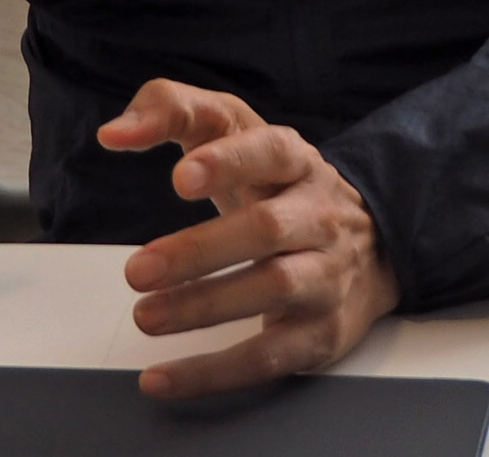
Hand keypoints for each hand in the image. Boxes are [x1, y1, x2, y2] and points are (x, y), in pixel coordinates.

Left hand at [99, 79, 399, 398]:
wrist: (375, 248)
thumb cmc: (277, 186)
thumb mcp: (235, 133)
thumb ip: (172, 110)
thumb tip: (114, 131)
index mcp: (296, 162)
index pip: (269, 151)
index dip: (227, 163)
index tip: (179, 176)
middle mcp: (318, 216)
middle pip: (266, 229)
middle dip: (199, 251)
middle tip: (137, 270)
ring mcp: (325, 277)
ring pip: (272, 290)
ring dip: (203, 307)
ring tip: (145, 316)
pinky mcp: (320, 335)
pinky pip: (268, 358)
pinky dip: (212, 373)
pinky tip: (162, 378)